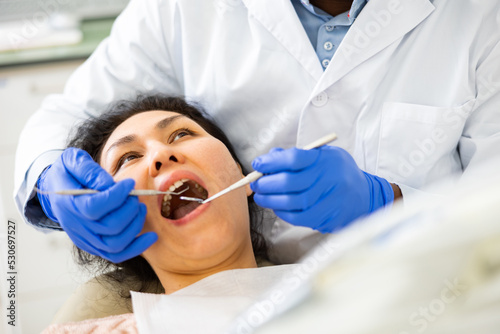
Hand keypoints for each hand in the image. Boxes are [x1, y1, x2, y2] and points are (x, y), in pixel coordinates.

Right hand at [37, 148, 156, 262]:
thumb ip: (88, 170)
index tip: (130, 184)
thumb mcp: (72, 161)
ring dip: (135, 226)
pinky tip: (152, 237)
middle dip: (129, 210)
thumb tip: (108, 184)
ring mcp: (85, 238)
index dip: (116, 196)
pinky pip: (117, 254)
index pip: (94, 207)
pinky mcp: (94, 245)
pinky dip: (136, 247)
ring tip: (140, 208)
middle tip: (135, 196)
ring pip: (115, 244)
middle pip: (109, 227)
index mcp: (69, 203)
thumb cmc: (68, 173)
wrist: (57, 190)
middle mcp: (76, 225)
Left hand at [250, 146, 393, 232]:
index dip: (271, 162)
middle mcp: (330, 178)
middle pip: (290, 182)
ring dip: (271, 200)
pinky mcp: (328, 217)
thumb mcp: (323, 156)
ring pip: (293, 201)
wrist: (365, 196)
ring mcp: (330, 199)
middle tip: (256, 183)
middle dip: (267, 183)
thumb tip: (269, 158)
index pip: (294, 158)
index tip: (258, 164)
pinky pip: (299, 217)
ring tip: (261, 197)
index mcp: (327, 159)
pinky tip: (276, 207)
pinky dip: (283, 212)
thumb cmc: (338, 173)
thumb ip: (297, 156)